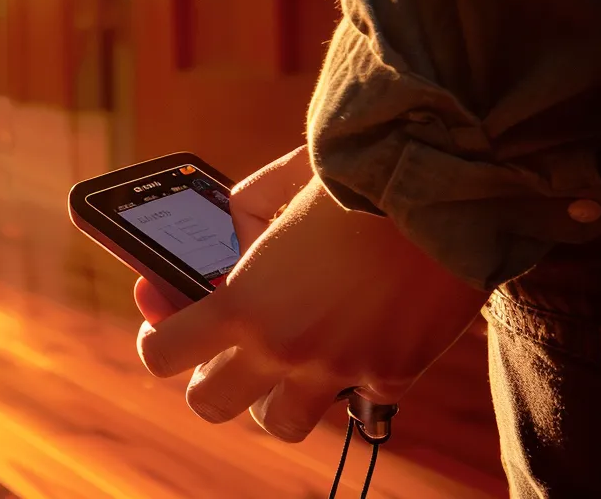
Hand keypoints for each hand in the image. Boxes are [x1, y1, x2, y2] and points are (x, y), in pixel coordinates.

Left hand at [136, 177, 489, 441]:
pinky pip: (358, 400)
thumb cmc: (350, 177)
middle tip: (225, 356)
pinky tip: (359, 342)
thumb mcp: (272, 188)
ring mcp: (337, 369)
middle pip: (210, 404)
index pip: (161, 353)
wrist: (442, 187)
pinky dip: (353, 378)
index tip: (169, 330)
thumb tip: (232, 248)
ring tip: (289, 364)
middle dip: (210, 380)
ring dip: (276, 397)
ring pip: (281, 422)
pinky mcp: (391, 375)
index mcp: (240, 304)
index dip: (158, 341)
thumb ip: (239, 221)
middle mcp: (281, 348)